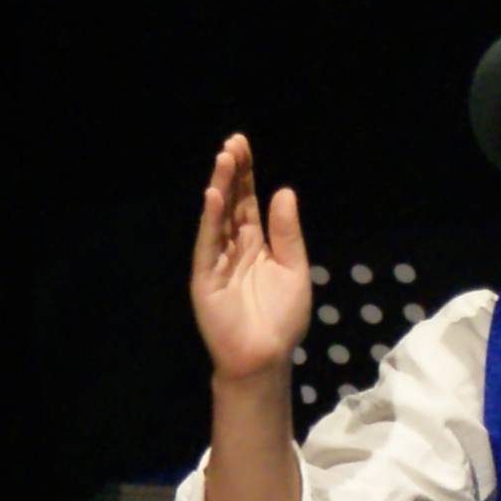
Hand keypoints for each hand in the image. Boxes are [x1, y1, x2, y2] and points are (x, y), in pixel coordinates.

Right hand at [189, 133, 310, 383]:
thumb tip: (283, 191)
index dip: (246, 175)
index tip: (244, 146)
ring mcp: (217, 261)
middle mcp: (233, 247)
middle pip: (231, 203)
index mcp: (256, 244)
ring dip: (220, 189)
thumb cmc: (283, 318)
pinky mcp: (206, 278)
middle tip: (233, 143)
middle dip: (231, 173)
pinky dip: (211, 220)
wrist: (266, 356)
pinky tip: (214, 197)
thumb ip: (287, 232)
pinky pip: (208, 245)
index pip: (247, 202)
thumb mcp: (294, 268)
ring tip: (224, 159)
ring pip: (218, 218)